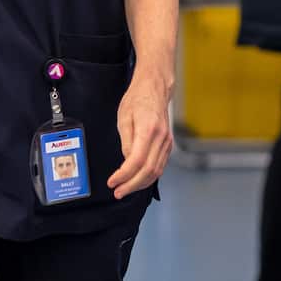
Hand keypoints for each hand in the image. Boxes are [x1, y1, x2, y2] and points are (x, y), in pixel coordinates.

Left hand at [107, 69, 173, 199]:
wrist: (154, 88)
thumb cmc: (137, 99)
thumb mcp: (124, 117)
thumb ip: (126, 142)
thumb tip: (126, 162)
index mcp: (149, 129)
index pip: (137, 160)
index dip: (124, 175)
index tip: (112, 182)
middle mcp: (161, 138)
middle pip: (148, 170)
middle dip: (131, 185)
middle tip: (118, 192)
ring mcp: (167, 142)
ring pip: (156, 171)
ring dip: (140, 184)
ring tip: (125, 189)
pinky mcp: (168, 144)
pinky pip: (160, 166)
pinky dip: (149, 177)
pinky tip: (137, 181)